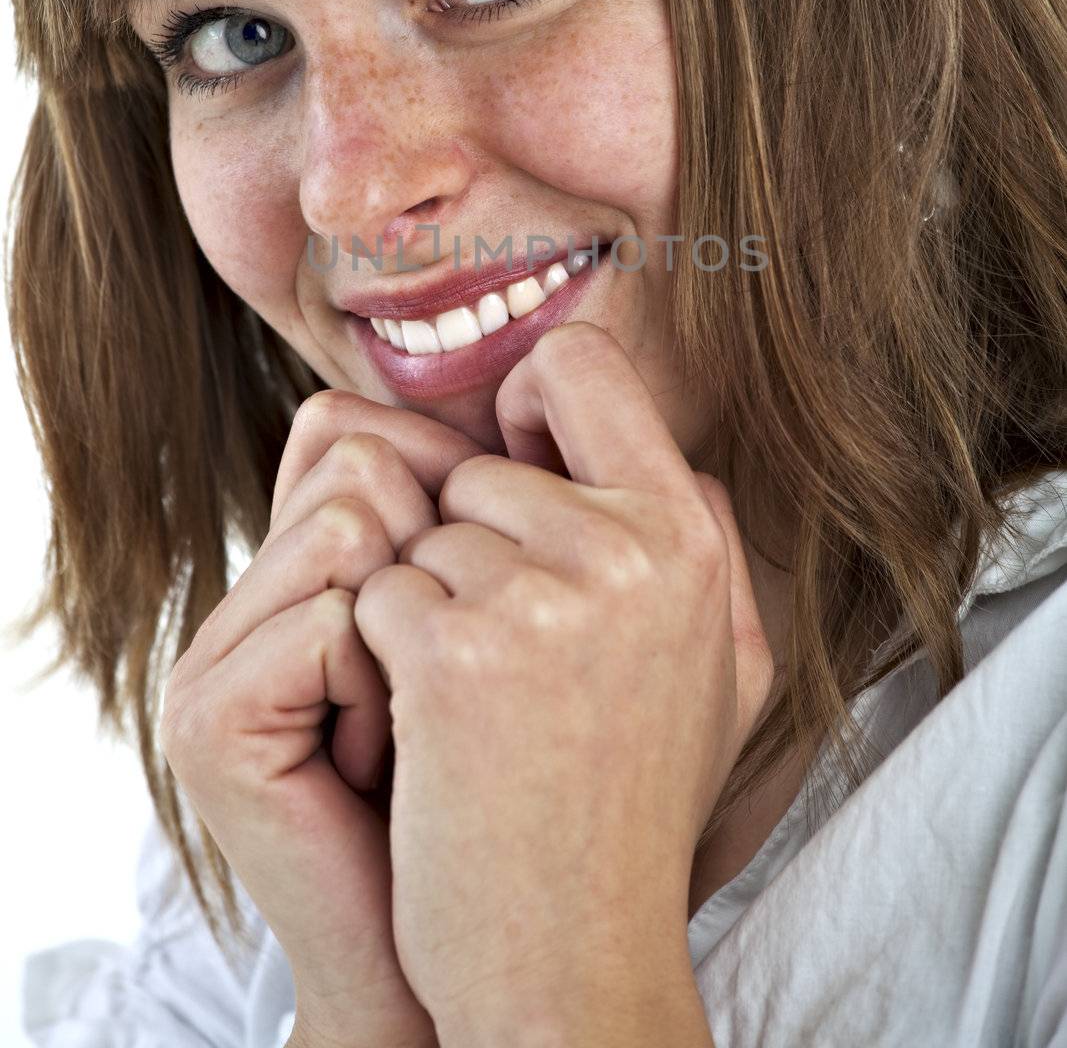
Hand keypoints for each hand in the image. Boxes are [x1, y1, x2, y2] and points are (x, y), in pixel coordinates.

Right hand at [160, 390, 484, 1047]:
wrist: (474, 950)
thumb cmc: (512, 780)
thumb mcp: (515, 626)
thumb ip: (506, 511)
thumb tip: (557, 384)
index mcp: (300, 559)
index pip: (357, 423)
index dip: (447, 486)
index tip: (483, 607)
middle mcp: (247, 591)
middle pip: (358, 449)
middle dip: (443, 563)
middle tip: (446, 684)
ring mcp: (215, 651)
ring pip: (355, 517)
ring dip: (424, 627)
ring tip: (417, 723)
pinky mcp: (210, 716)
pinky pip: (339, 617)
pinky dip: (388, 689)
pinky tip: (381, 764)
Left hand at [352, 323, 775, 1040]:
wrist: (572, 957)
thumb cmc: (632, 807)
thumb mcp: (721, 671)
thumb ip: (705, 547)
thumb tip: (676, 459)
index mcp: (687, 536)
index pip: (582, 362)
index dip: (530, 402)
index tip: (513, 467)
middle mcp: (624, 549)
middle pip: (477, 466)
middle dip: (467, 546)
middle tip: (504, 659)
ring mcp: (538, 598)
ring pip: (420, 534)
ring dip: (425, 609)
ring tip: (479, 708)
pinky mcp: (454, 652)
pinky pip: (376, 591)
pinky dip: (382, 656)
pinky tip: (432, 732)